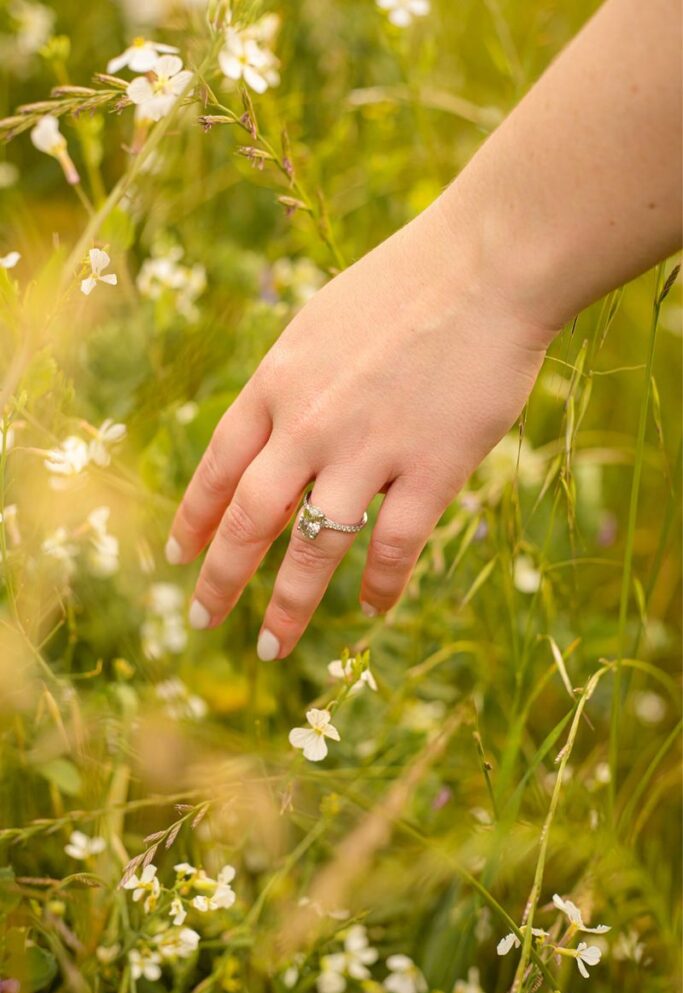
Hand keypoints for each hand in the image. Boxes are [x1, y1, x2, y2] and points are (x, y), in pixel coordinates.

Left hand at [166, 198, 553, 659]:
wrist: (485, 265)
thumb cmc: (405, 286)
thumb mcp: (319, 324)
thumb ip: (289, 384)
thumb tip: (271, 439)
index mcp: (276, 381)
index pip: (217, 465)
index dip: (194, 518)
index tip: (178, 556)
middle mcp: (309, 422)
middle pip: (249, 517)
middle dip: (220, 577)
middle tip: (202, 618)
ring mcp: (368, 448)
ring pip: (313, 547)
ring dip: (288, 605)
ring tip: (270, 645)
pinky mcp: (431, 468)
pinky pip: (394, 546)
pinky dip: (380, 586)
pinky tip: (373, 610)